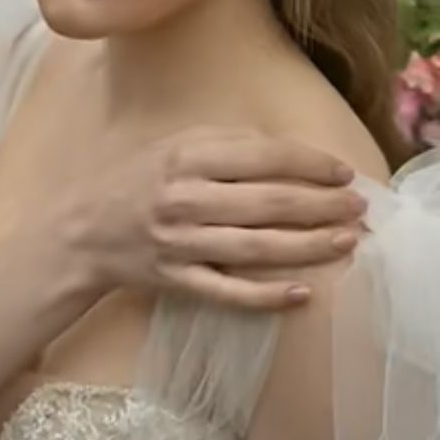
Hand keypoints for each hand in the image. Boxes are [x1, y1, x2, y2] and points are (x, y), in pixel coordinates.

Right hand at [58, 126, 365, 310]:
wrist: (81, 229)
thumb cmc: (132, 179)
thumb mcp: (170, 144)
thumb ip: (222, 142)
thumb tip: (281, 149)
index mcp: (186, 157)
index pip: (262, 157)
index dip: (308, 163)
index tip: (340, 171)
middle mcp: (185, 198)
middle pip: (268, 204)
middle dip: (321, 205)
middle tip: (358, 207)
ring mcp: (181, 243)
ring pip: (257, 248)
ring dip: (308, 247)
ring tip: (345, 242)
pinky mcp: (176, 279)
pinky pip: (228, 292)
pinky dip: (266, 296)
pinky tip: (301, 294)